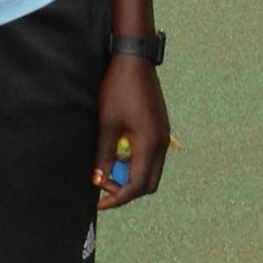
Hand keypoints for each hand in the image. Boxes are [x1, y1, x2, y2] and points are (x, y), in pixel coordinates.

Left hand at [92, 54, 169, 209]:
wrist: (134, 60)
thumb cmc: (119, 89)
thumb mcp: (107, 124)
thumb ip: (104, 155)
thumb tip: (99, 180)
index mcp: (149, 144)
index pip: (136, 185)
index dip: (117, 198)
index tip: (99, 202)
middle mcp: (161, 143)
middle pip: (148, 183)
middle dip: (125, 190)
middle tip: (103, 185)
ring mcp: (163, 135)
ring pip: (151, 170)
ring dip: (130, 175)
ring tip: (108, 167)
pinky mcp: (160, 128)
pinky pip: (151, 156)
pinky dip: (136, 162)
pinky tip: (119, 152)